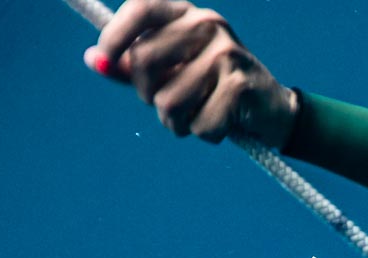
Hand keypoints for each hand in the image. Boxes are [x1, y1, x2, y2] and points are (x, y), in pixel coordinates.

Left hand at [85, 1, 297, 146]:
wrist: (272, 111)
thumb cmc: (212, 89)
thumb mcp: (172, 72)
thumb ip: (134, 67)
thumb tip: (95, 61)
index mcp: (187, 13)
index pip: (142, 7)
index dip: (116, 33)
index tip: (106, 60)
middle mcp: (207, 24)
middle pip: (144, 62)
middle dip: (149, 96)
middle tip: (170, 105)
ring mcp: (226, 53)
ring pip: (168, 101)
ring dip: (177, 122)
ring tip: (197, 117)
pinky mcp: (239, 85)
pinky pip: (199, 123)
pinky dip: (205, 134)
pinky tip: (222, 124)